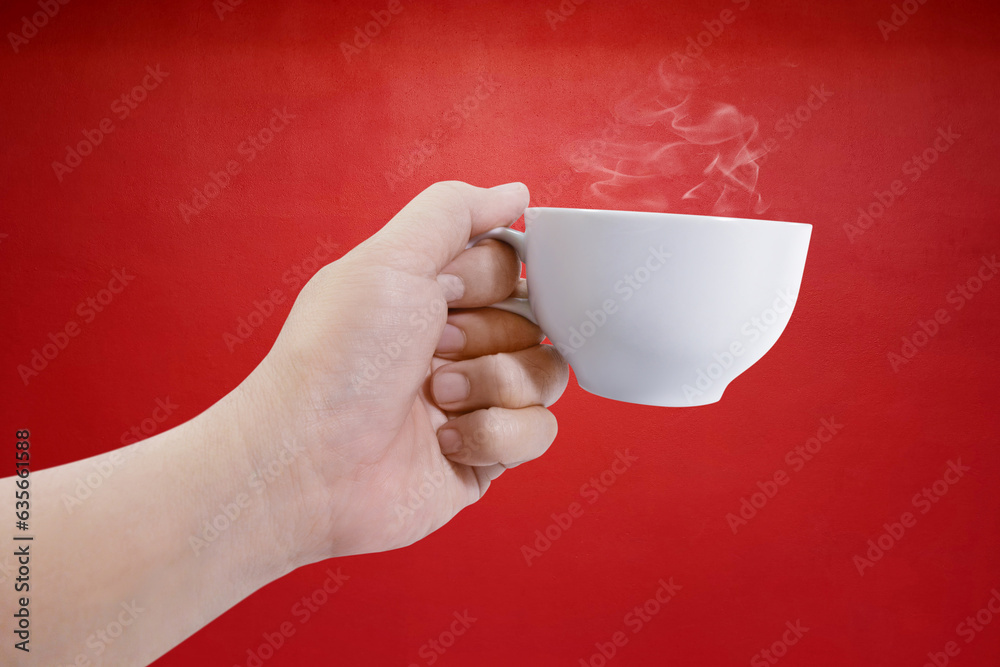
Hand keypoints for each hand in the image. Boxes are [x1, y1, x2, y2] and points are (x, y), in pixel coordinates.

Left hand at [224, 181, 569, 565]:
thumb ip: (453, 211)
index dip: (486, 283)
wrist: (311, 462)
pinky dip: (495, 436)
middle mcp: (456, 345)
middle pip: (534, 320)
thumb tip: (515, 192)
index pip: (510, 267)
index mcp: (431, 295)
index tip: (441, 297)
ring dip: (493, 385)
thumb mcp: (389, 259)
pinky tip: (445, 442)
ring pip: (547, 375)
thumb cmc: (338, 358)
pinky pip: (540, 432)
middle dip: (486, 338)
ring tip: (437, 400)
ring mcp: (475, 402)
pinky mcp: (487, 455)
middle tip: (432, 352)